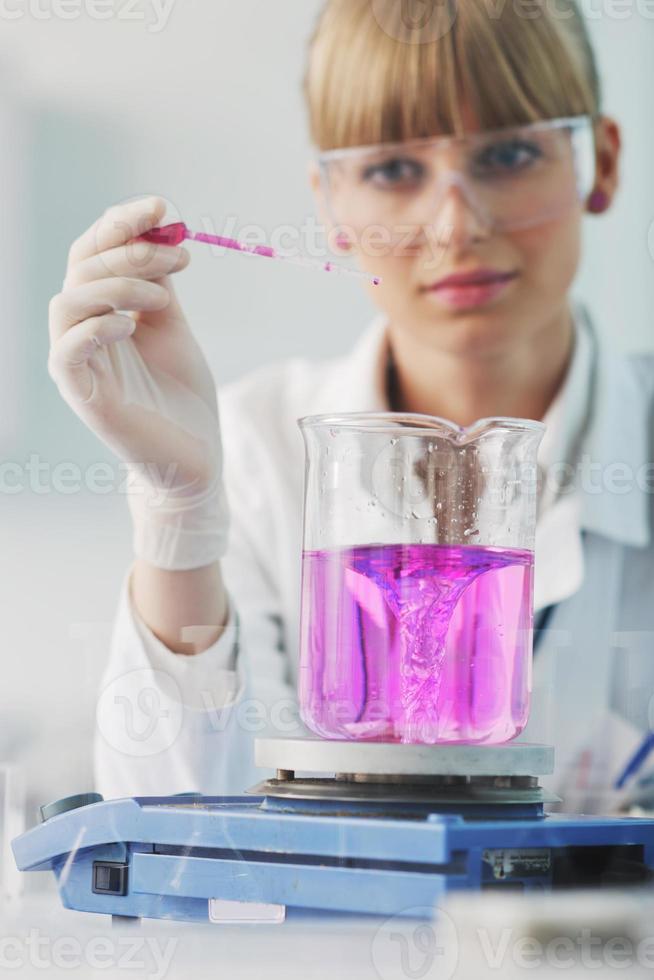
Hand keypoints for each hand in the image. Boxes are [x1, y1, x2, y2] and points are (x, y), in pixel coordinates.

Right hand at [48, 196, 228, 569]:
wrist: (195, 456)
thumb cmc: (182, 395)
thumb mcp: (173, 327)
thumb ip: (158, 284)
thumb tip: (157, 232)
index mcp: (101, 310)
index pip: (94, 251)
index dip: (121, 223)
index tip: (164, 209)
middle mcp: (82, 331)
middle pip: (81, 267)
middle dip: (129, 250)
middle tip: (179, 259)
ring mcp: (79, 363)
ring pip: (70, 301)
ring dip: (118, 285)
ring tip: (163, 298)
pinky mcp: (83, 394)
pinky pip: (68, 349)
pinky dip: (98, 326)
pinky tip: (132, 324)